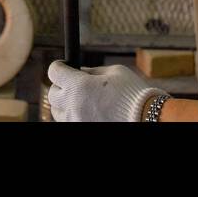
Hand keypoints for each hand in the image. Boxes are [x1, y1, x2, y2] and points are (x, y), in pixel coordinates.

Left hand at [47, 61, 164, 121]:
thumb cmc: (132, 93)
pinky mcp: (81, 130)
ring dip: (65, 103)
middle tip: (73, 83)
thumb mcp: (114, 72)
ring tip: (81, 99)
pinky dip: (73, 116)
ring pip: (57, 111)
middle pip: (52, 93)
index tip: (64, 66)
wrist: (145, 118)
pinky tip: (86, 111)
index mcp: (79, 85)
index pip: (54, 72)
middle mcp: (72, 105)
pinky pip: (68, 122)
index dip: (59, 66)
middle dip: (61, 86)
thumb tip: (79, 71)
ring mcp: (75, 122)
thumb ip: (92, 71)